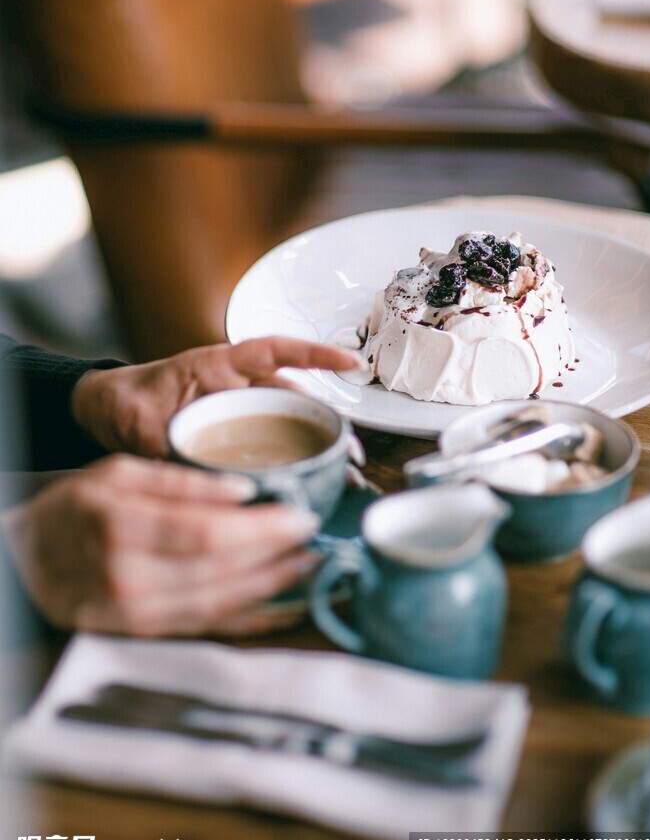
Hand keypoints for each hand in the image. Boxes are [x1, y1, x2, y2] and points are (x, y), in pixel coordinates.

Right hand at [2, 455, 320, 636]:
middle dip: (278, 555)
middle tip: (317, 535)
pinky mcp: (146, 633)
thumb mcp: (115, 473)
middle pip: (222, 571)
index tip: (300, 515)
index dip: (261, 529)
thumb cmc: (73, 510)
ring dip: (275, 588)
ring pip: (222, 605)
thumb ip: (178, 480)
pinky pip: (210, 629)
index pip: (206, 533)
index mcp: (120, 526)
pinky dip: (255, 620)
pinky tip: (287, 607)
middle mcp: (128, 577)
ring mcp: (137, 613)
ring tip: (313, 565)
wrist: (25, 563)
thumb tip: (241, 489)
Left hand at [71, 336, 365, 457]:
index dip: (314, 355)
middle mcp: (237, 387)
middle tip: (353, 453)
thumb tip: (187, 474)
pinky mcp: (234, 439)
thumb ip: (159, 443)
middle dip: (329, 422)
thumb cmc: (124, 401)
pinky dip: (292, 465)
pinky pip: (271, 448)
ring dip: (317, 448)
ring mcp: (239, 413)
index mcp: (217, 366)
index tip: (350, 362)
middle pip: (294, 397)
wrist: (106, 412)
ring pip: (289, 425)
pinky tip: (310, 488)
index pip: (274, 351)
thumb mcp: (136, 419)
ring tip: (343, 476)